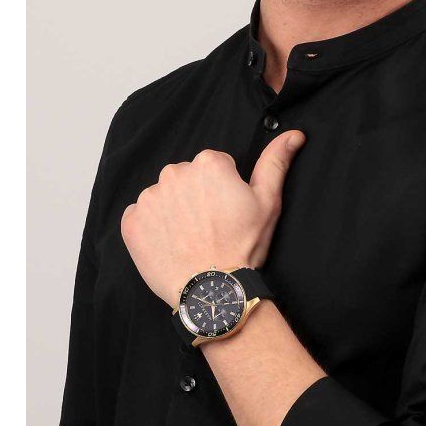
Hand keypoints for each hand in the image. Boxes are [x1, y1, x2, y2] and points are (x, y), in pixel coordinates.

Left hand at [120, 129, 305, 307]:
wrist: (213, 291)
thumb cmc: (243, 246)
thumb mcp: (268, 202)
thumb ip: (275, 162)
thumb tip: (294, 135)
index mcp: (208, 163)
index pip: (213, 166)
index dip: (223, 190)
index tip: (226, 212)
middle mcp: (174, 173)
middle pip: (186, 178)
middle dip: (196, 196)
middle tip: (210, 226)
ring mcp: (150, 197)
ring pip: (163, 196)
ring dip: (174, 212)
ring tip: (190, 237)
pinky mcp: (131, 221)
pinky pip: (141, 216)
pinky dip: (152, 228)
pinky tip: (171, 244)